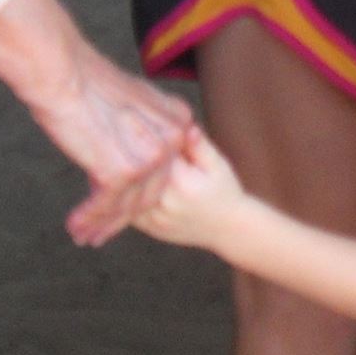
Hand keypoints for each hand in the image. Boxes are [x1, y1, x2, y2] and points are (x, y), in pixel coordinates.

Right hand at [0, 0, 193, 242]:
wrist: (62, 72)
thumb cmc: (86, 81)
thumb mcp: (131, 99)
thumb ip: (142, 126)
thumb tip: (132, 150)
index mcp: (177, 119)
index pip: (164, 166)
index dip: (142, 190)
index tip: (126, 208)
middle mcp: (171, 140)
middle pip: (150, 191)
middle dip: (124, 216)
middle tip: (103, 233)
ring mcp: (149, 157)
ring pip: (129, 204)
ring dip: (104, 224)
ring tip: (87, 237)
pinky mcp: (122, 171)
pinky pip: (106, 205)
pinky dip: (89, 219)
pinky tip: (75, 228)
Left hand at [133, 129, 247, 247]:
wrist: (229, 229)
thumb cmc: (224, 191)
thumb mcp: (218, 164)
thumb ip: (199, 145)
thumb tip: (184, 125)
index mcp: (181, 183)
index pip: (154, 155)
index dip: (151, 142)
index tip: (149, 131)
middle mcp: (165, 203)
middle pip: (138, 173)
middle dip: (136, 157)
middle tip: (132, 141)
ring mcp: (155, 219)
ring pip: (128, 193)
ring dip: (126, 178)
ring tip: (126, 161)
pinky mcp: (150, 228)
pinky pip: (128, 210)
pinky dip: (126, 196)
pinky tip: (129, 183)